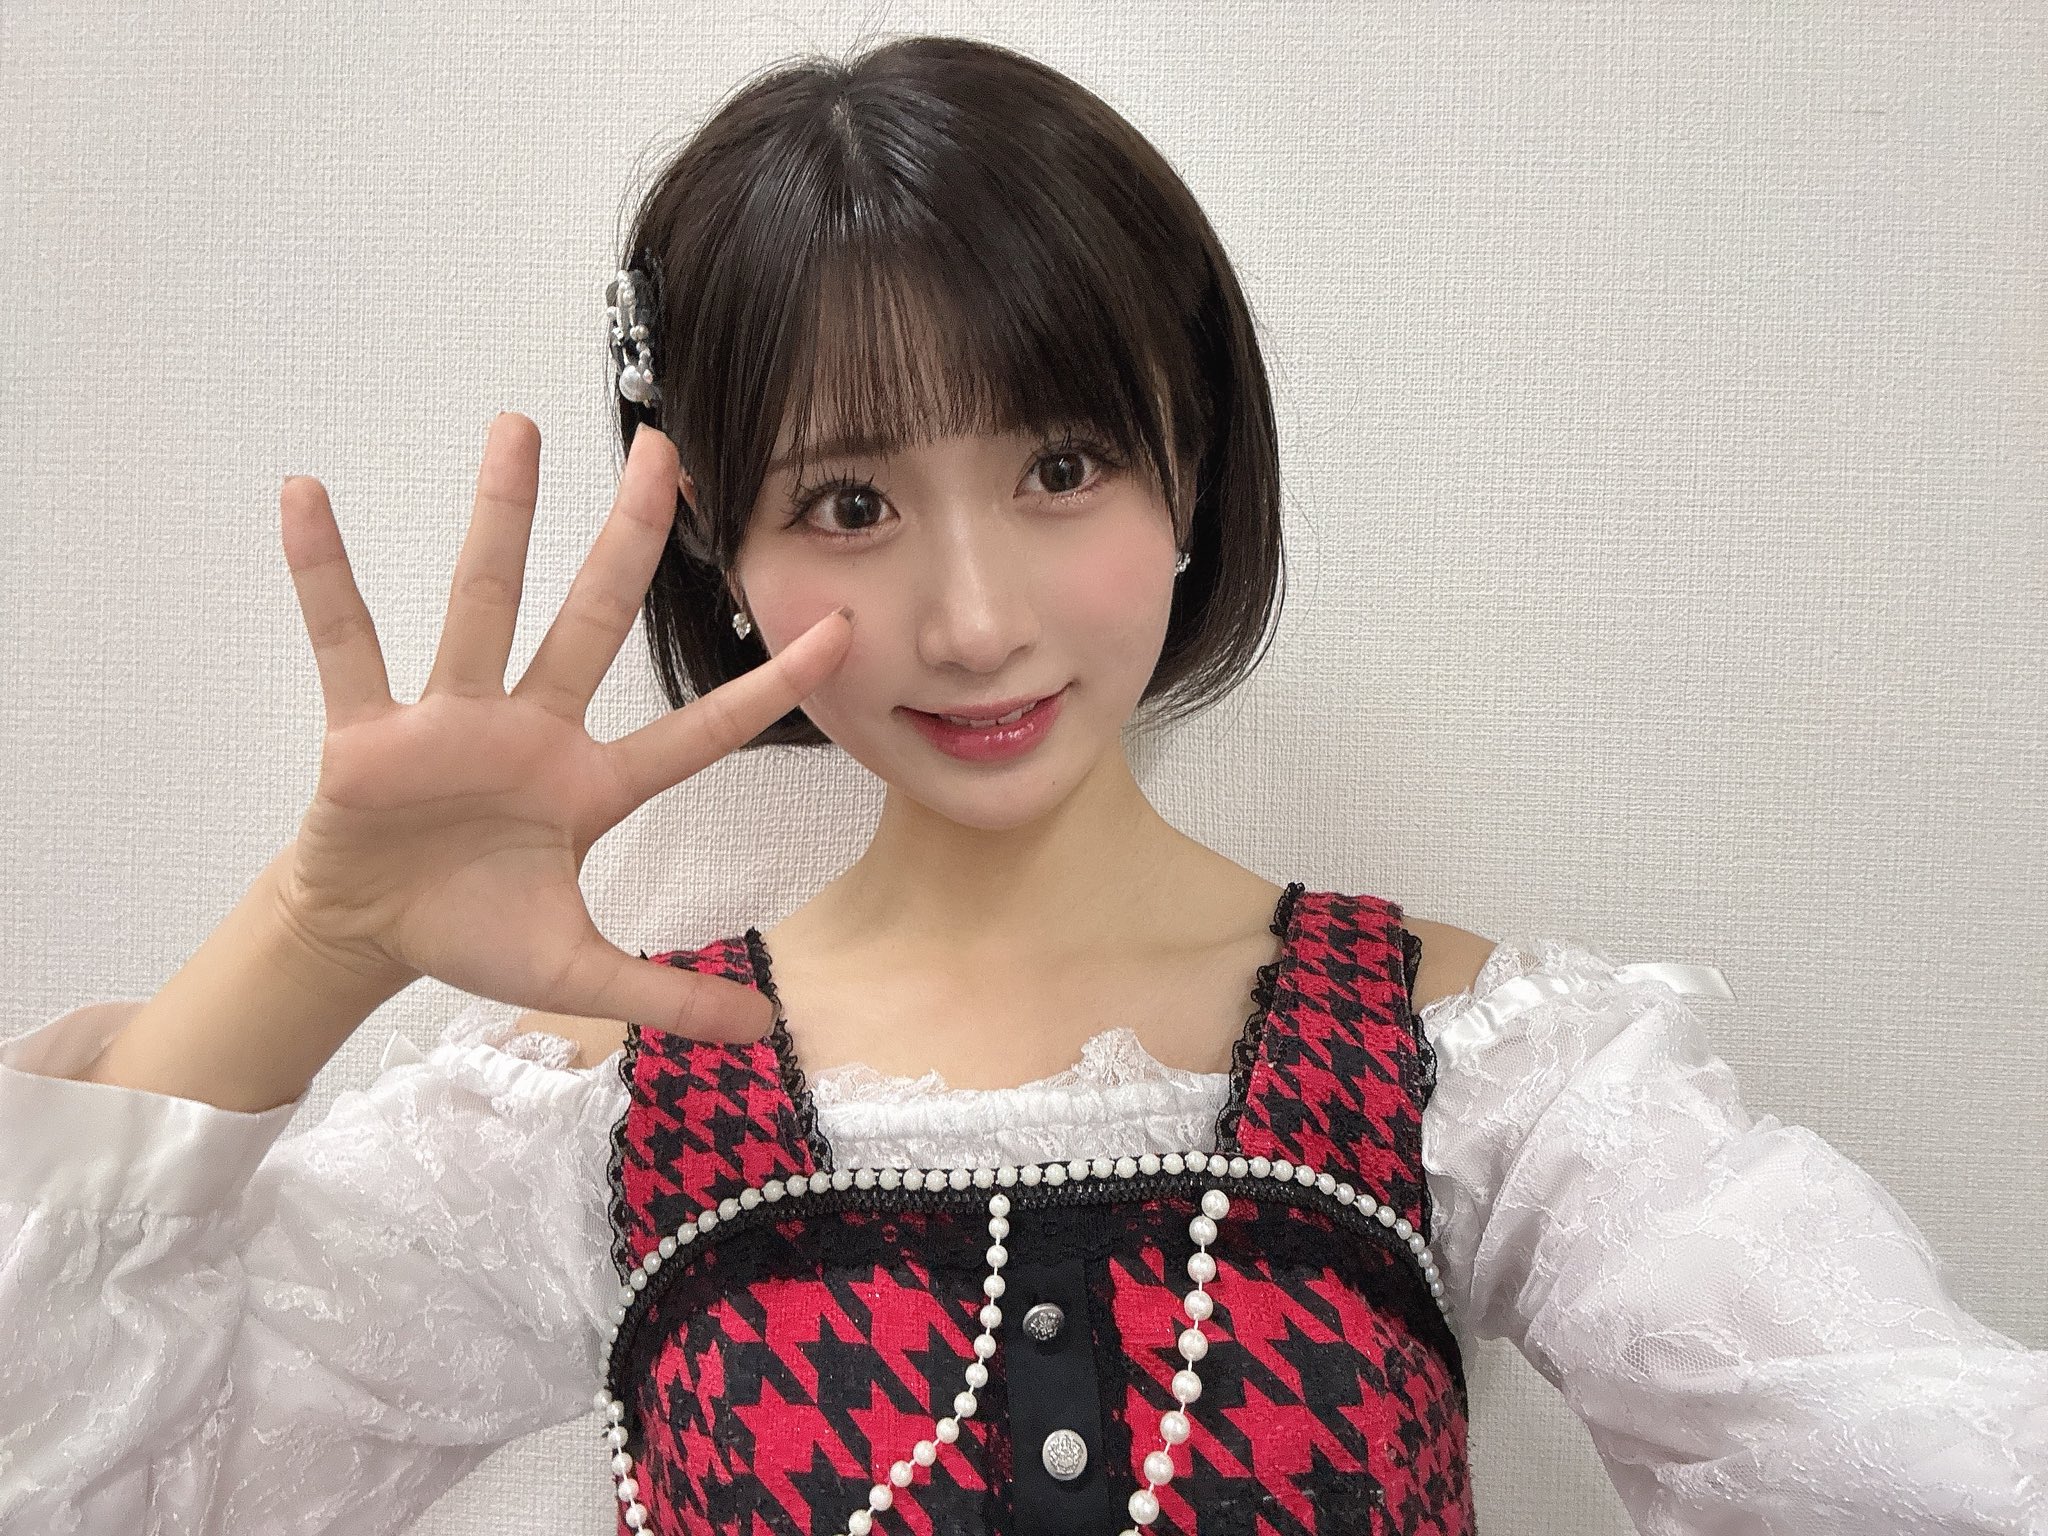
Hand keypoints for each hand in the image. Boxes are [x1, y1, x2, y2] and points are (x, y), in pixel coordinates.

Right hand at [270, 412, 849, 1043]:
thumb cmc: (473, 933)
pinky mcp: (370, 730)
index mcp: (593, 786)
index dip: (769, 686)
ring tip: (518, 424)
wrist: (368, 934)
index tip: (839, 627)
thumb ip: (668, 996)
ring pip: (483, 603)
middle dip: (631, 538)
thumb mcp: (579, 973)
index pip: (700, 731)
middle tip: (665, 448)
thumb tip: (762, 1034)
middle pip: (595, 619)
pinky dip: (324, 575)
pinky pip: (347, 642)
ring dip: (499, 517)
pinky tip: (306, 496)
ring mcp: (452, 720)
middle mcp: (532, 731)